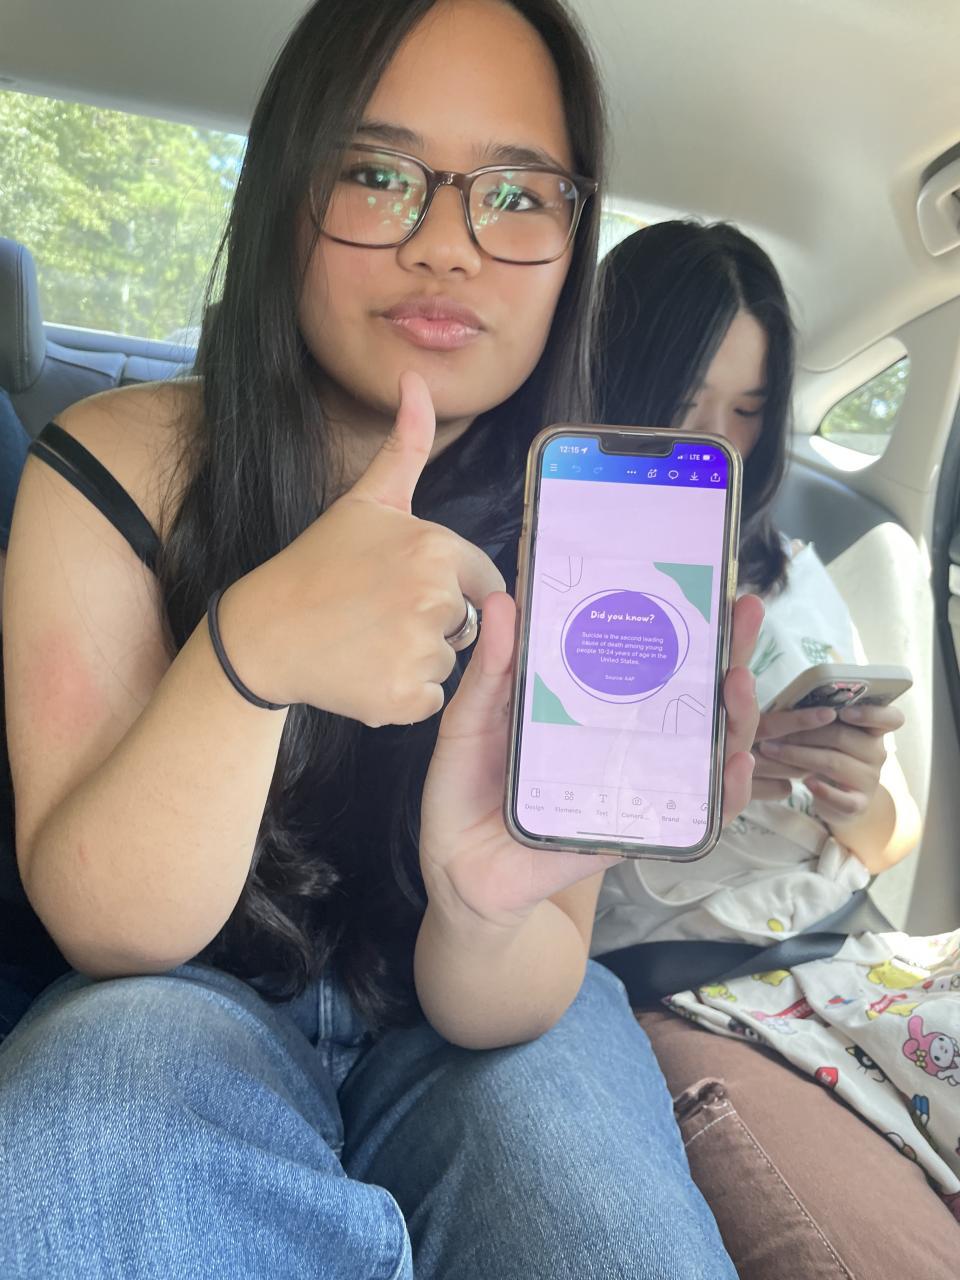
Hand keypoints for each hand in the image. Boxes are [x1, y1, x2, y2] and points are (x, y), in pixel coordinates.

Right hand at [222, 372, 503, 724]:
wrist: (264, 631)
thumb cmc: (317, 563)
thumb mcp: (367, 499)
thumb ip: (407, 443)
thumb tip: (417, 376)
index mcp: (437, 549)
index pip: (483, 580)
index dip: (449, 586)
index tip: (401, 588)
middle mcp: (436, 600)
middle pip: (466, 622)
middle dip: (433, 623)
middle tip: (378, 613)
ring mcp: (419, 652)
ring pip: (448, 662)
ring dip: (418, 659)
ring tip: (367, 640)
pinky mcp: (404, 697)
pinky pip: (429, 699)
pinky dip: (404, 694)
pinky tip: (366, 672)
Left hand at [420, 591, 765, 931]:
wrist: (460, 868)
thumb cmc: (465, 788)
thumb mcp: (472, 720)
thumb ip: (491, 670)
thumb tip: (506, 603)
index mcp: (588, 700)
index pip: (645, 653)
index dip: (680, 618)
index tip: (705, 581)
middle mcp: (623, 736)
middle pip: (691, 691)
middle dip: (729, 651)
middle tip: (746, 614)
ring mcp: (636, 780)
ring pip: (705, 745)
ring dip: (735, 714)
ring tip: (739, 683)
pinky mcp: (638, 826)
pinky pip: (695, 812)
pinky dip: (724, 792)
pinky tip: (734, 764)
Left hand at [754, 701, 903, 823]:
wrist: (842, 799)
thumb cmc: (831, 754)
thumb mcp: (832, 734)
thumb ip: (823, 717)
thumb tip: (793, 701)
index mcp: (873, 729)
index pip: (891, 718)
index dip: (870, 713)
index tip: (845, 712)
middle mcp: (877, 753)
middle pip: (844, 737)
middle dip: (805, 733)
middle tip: (775, 732)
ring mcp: (870, 779)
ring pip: (834, 764)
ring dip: (798, 756)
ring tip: (772, 751)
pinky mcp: (858, 804)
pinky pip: (842, 799)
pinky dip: (822, 791)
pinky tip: (806, 783)